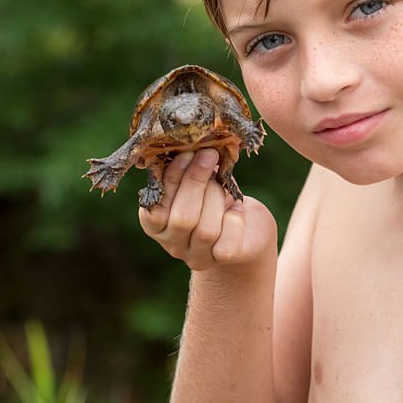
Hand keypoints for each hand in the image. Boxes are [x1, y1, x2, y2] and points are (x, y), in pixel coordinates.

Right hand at [139, 149, 276, 270]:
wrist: (246, 227)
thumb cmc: (215, 197)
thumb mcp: (198, 182)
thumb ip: (190, 168)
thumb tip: (193, 143)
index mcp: (156, 223)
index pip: (155, 208)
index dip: (171, 180)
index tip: (187, 153)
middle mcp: (172, 244)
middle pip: (182, 218)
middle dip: (196, 182)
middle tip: (209, 155)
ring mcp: (197, 255)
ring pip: (205, 231)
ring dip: (216, 198)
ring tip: (222, 181)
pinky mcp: (222, 259)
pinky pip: (227, 245)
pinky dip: (234, 220)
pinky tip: (237, 206)